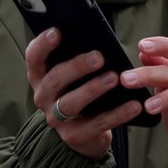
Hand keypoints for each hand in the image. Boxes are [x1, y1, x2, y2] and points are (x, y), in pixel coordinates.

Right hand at [25, 28, 144, 158]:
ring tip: (114, 78)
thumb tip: (96, 33)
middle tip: (99, 57)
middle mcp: (44, 96)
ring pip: (71, 103)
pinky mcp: (75, 135)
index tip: (57, 31)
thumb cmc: (79, 90)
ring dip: (93, 89)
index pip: (34, 57)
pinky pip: (97, 124)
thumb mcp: (73, 74)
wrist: (82, 133)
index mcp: (41, 76)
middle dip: (76, 66)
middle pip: (54, 79)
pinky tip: (134, 104)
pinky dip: (117, 114)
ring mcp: (57, 118)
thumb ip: (78, 55)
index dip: (43, 44)